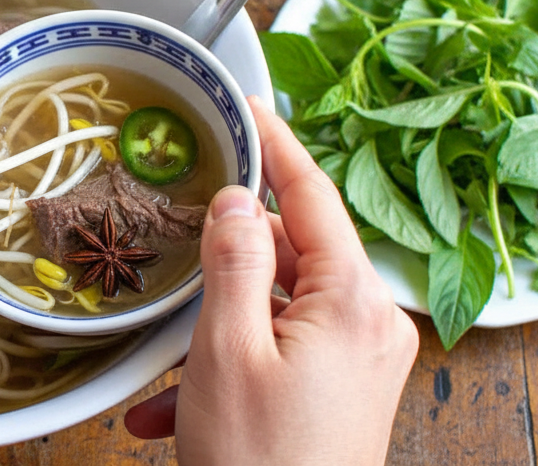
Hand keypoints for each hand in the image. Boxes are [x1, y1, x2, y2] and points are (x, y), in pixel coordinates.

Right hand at [126, 96, 417, 465]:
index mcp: (352, 304)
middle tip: (182, 247)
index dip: (276, 146)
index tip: (249, 107)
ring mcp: (357, 360)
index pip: (313, 196)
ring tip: (168, 367)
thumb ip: (235, 263)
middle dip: (229, 260)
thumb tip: (237, 201)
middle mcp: (368, 326)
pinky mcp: (339, 388)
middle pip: (293, 252)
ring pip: (276, 306)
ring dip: (217, 326)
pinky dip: (229, 363)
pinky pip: (279, 349)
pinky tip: (178, 404)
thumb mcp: (228, 350)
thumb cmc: (260, 463)